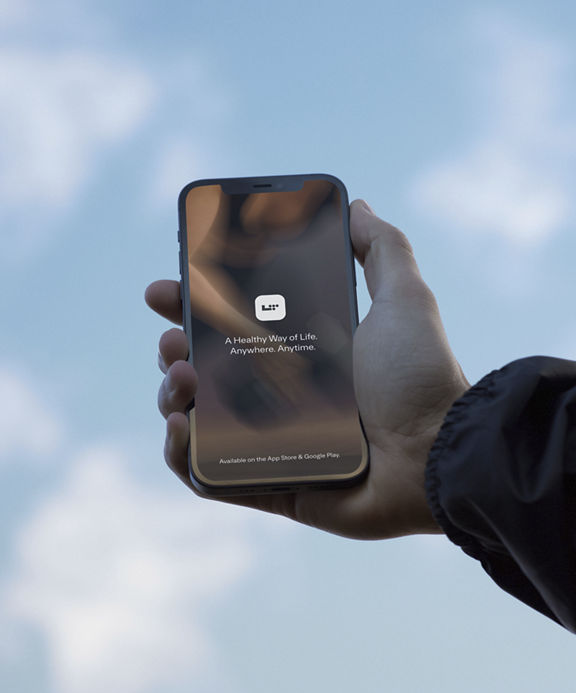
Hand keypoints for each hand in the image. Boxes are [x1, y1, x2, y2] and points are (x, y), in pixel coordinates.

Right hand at [145, 200, 469, 539]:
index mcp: (302, 353)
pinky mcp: (270, 486)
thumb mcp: (404, 297)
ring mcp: (271, 443)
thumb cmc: (422, 375)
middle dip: (174, 349)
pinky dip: (181, 455)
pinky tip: (182, 427)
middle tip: (172, 337)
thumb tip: (358, 205)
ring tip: (182, 378)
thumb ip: (382, 248)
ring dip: (171, 395)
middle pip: (205, 371)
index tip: (171, 287)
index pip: (233, 327)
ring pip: (198, 419)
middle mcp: (281, 396)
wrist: (439, 452)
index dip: (195, 306)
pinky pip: (209, 476)